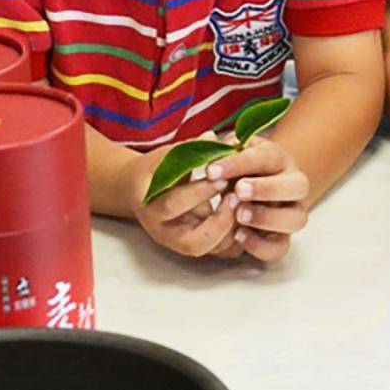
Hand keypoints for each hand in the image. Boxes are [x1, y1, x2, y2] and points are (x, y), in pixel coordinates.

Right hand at [127, 138, 239, 259]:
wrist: (142, 191)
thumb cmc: (155, 170)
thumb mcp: (164, 156)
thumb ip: (187, 149)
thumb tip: (212, 138)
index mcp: (151, 208)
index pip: (173, 206)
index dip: (199, 192)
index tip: (220, 178)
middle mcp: (165, 233)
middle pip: (194, 243)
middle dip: (220, 222)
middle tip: (237, 197)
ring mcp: (181, 243)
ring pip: (211, 251)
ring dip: (232, 230)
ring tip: (245, 203)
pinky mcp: (198, 245)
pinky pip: (222, 252)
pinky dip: (238, 237)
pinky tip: (248, 213)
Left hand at [206, 137, 310, 263]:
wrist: (250, 189)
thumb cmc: (238, 169)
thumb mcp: (232, 153)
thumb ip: (224, 150)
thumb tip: (212, 144)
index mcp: (280, 159)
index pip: (267, 157)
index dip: (239, 164)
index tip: (212, 171)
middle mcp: (292, 185)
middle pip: (299, 186)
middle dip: (267, 188)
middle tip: (238, 190)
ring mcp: (290, 213)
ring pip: (297, 219)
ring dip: (268, 217)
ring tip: (239, 215)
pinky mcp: (281, 239)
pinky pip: (280, 248)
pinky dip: (261, 245)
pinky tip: (239, 236)